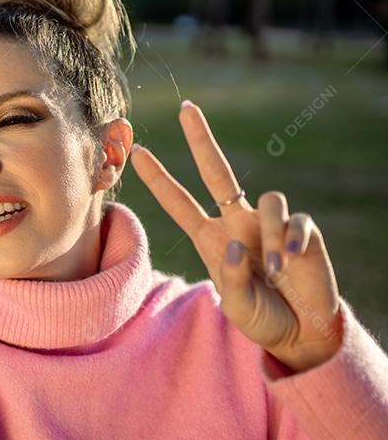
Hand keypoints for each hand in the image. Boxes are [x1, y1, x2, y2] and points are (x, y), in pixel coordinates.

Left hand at [128, 100, 343, 373]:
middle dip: (202, 139)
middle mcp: (236, 222)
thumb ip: (229, 278)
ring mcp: (268, 224)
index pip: (179, 203)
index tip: (138, 152)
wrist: (301, 331)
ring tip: (273, 272)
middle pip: (217, 172)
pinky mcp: (301, 230)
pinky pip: (295, 220)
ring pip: (268, 200)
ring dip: (269, 236)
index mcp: (210, 239)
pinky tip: (290, 263)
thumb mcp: (236, 307)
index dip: (159, 180)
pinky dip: (291, 240)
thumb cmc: (261, 318)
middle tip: (186, 108)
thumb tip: (233, 242)